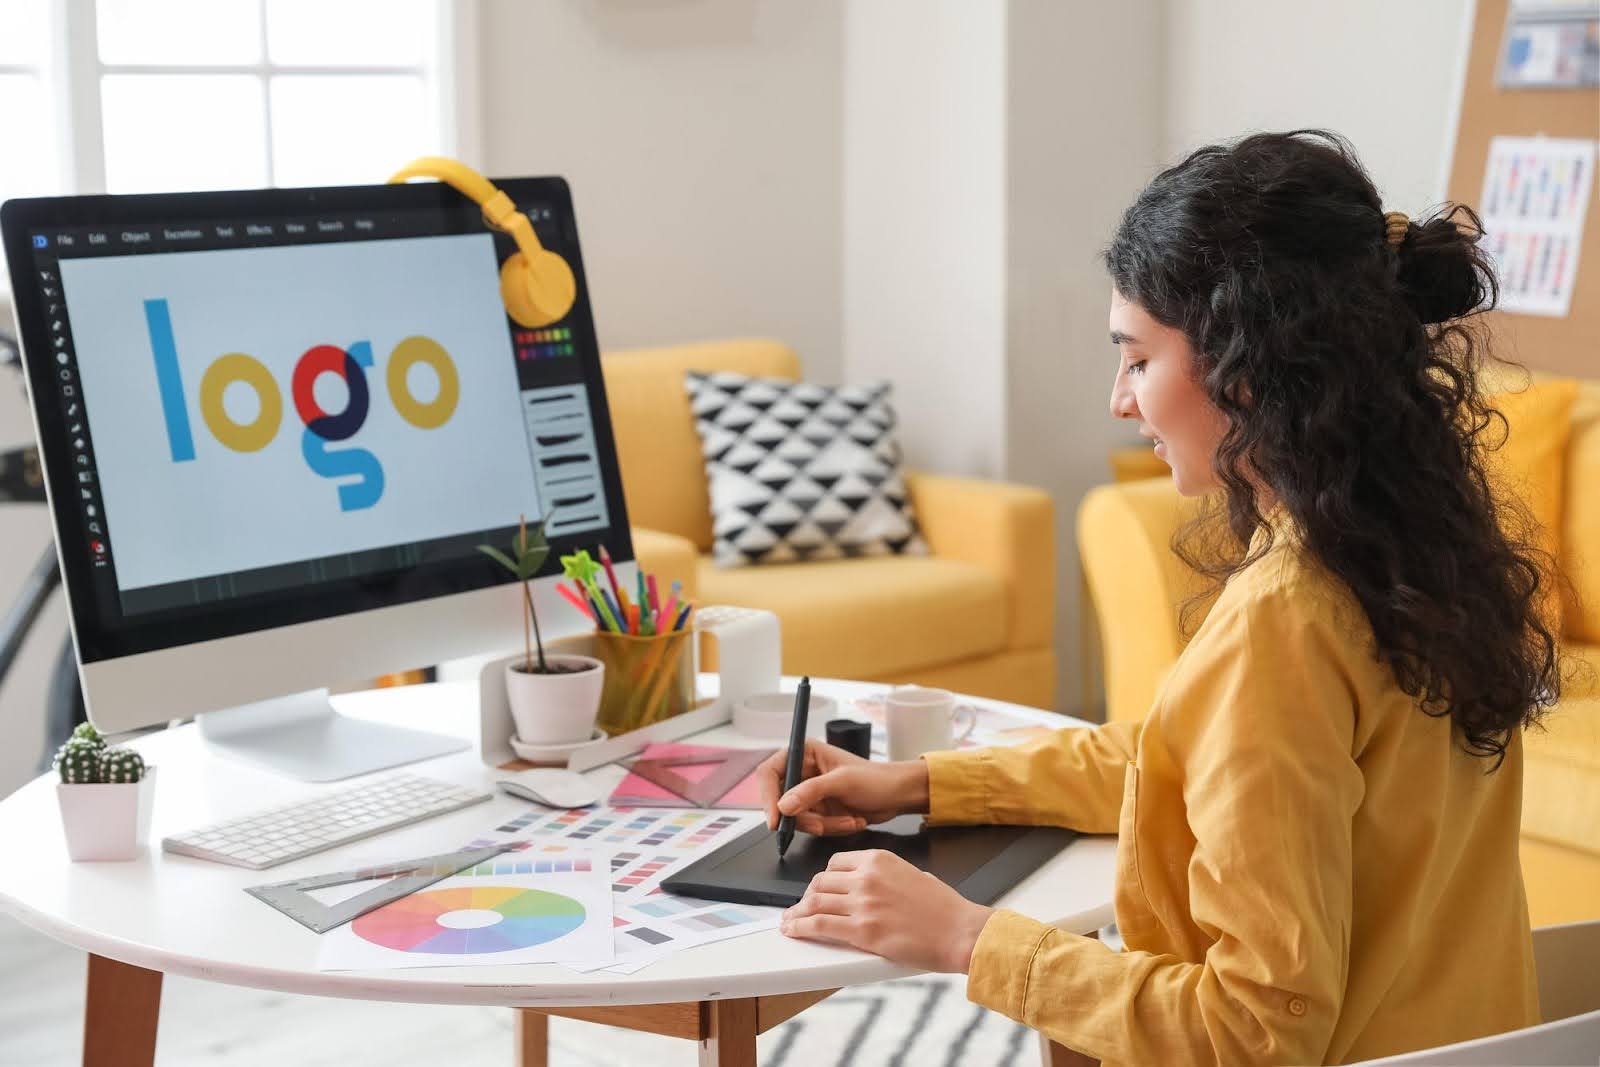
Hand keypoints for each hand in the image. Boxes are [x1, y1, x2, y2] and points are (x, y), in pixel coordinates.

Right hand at [758, 738, 928, 835]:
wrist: (897, 796)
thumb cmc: (876, 779)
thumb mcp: (843, 782)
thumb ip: (811, 792)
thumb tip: (783, 806)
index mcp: (804, 754)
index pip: (769, 773)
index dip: (767, 797)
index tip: (776, 819)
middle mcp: (802, 773)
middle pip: (780, 801)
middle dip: (803, 818)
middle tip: (821, 825)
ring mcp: (809, 794)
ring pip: (796, 819)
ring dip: (823, 825)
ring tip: (848, 818)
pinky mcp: (818, 811)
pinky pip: (812, 827)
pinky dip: (831, 828)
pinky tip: (851, 820)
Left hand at [779, 849, 994, 972]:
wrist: (960, 931)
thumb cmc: (944, 908)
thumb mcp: (913, 874)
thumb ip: (886, 876)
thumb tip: (871, 885)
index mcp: (878, 859)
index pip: (835, 863)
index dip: (822, 879)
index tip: (817, 888)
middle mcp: (866, 878)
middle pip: (820, 882)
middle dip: (807, 896)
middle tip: (801, 908)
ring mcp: (863, 904)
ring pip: (814, 903)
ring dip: (797, 913)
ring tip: (789, 921)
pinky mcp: (862, 931)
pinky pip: (820, 925)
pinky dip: (801, 927)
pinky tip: (793, 930)